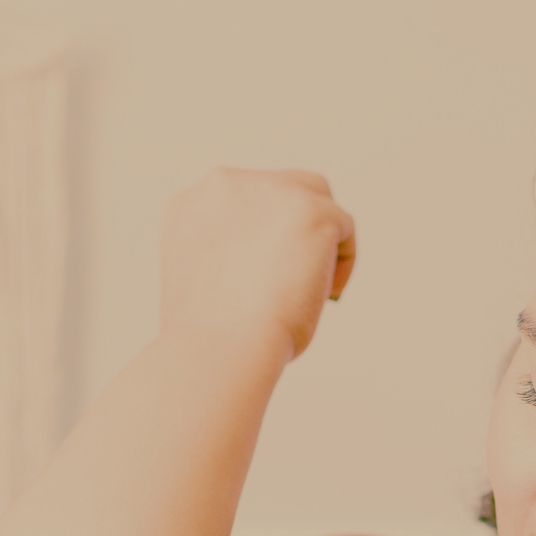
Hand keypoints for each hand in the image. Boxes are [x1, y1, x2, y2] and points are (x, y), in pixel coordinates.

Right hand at [159, 169, 355, 361]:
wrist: (219, 349)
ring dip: (321, 239)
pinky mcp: (310, 210)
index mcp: (192, 204)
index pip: (241, 203)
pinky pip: (343, 228)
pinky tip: (323, 297)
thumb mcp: (210, 286)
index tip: (266, 277)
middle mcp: (225, 186)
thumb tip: (276, 266)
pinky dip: (341, 264)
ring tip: (314, 288)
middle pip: (281, 187)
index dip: (262, 237)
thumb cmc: (213, 341)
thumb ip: (233, 259)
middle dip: (296, 227)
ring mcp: (269, 191)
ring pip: (316, 197)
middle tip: (300, 277)